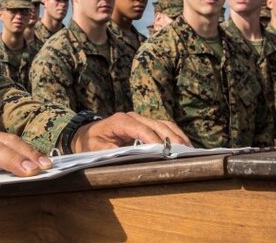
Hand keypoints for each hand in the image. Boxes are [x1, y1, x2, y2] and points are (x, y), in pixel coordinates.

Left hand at [71, 111, 189, 152]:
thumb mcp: (95, 149)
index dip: (154, 140)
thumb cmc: (90, 143)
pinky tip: (184, 146)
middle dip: (171, 139)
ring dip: (177, 137)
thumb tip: (127, 157)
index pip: (141, 129)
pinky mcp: (146, 124)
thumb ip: (110, 152)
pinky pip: (164, 127)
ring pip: (164, 124)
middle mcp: (133, 117)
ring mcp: (140, 119)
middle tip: (184, 153)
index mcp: (120, 121)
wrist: (87, 134)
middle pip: (157, 125)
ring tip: (189, 151)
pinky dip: (175, 135)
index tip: (165, 152)